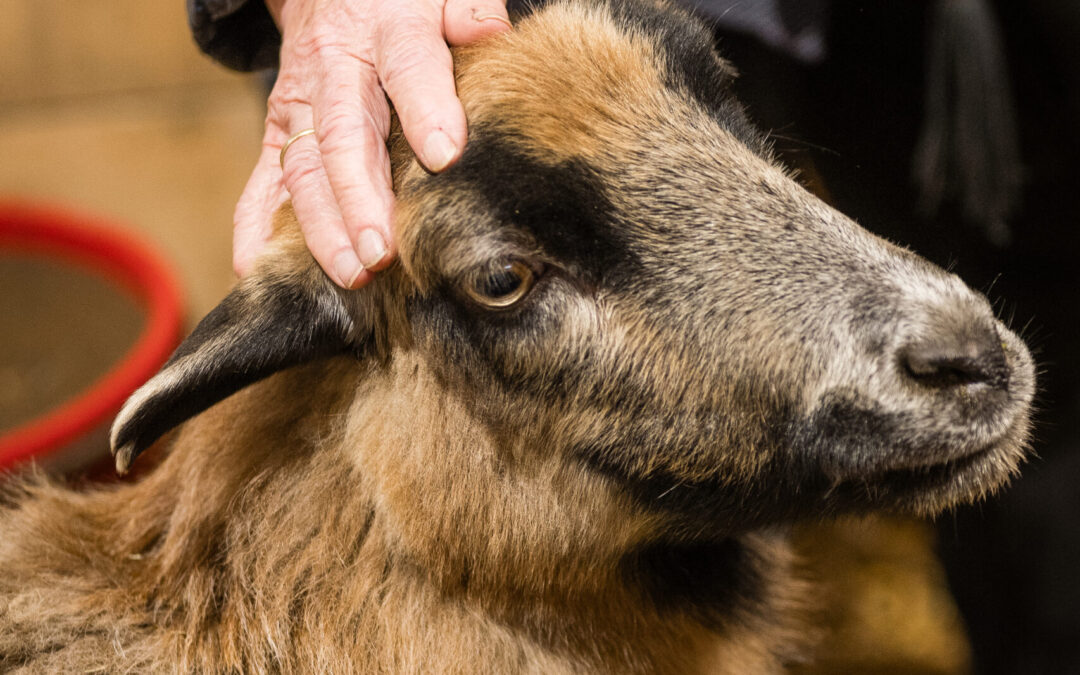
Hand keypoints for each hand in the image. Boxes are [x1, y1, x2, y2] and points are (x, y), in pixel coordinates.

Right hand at [233, 0, 511, 287]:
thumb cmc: (401, 2)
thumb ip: (469, 9)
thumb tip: (493, 32)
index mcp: (388, 30)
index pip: (409, 68)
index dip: (426, 110)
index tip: (445, 156)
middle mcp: (335, 71)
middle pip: (344, 137)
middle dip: (361, 199)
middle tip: (381, 250)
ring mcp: (300, 105)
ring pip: (305, 169)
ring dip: (322, 227)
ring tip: (350, 273)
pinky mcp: (279, 132)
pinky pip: (263, 181)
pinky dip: (255, 227)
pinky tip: (254, 269)